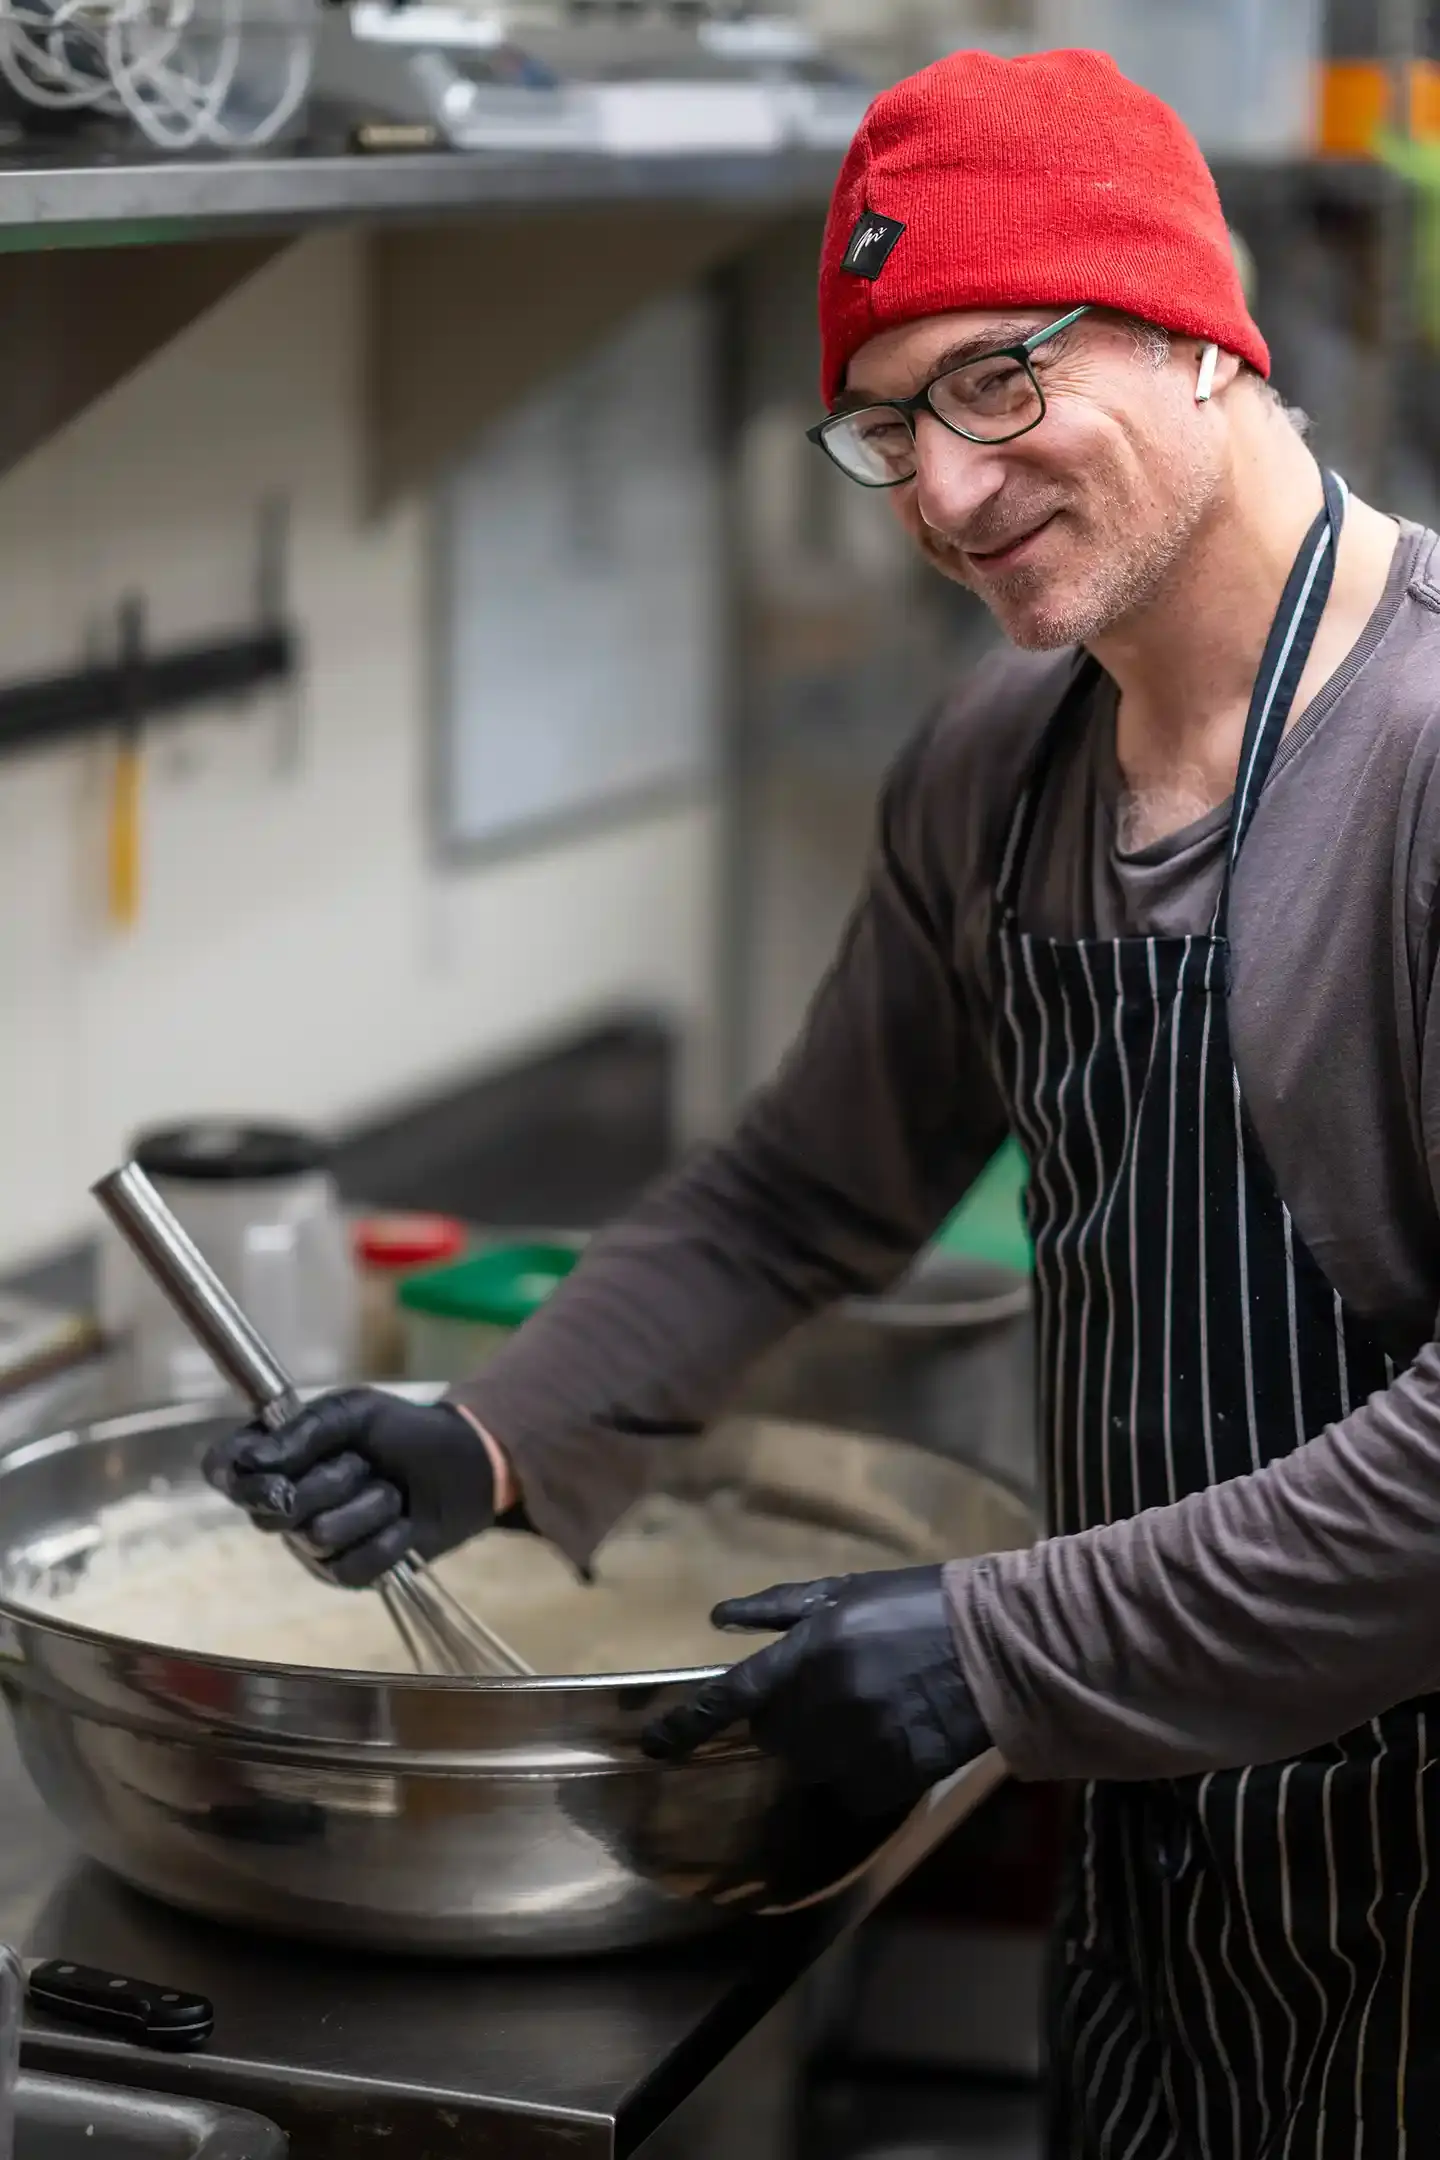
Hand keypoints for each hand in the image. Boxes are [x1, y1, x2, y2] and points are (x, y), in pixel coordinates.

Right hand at [202, 1389, 497, 1587]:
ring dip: (369, 1505)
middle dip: (330, 1480)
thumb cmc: (403, 1431)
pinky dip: (389, 1538)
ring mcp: (312, 1544)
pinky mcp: (346, 1574)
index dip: (235, 1475)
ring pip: (319, 1536)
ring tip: (391, 1490)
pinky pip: (352, 1566)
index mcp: (275, 1456)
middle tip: (362, 1462)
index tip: (267, 1470)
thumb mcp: (355, 1411)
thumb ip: (304, 1430)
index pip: (223, 1469)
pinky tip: (402, 1523)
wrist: (463, 1465)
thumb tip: (252, 1461)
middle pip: (273, 1509)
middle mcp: (283, 1505)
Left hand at [641, 1565, 989, 1817]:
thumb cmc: (918, 1605)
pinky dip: (858, 1774)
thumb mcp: (846, 1592)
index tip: (654, 1745)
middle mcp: (826, 1702)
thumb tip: (720, 1617)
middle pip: (773, 1736)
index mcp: (809, 1651)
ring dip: (822, 1747)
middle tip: (826, 1692)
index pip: (732, 1697)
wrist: (997, 1643)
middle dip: (787, 1719)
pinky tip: (886, 1740)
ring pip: (809, 1767)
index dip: (687, 1725)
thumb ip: (781, 1607)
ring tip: (864, 1712)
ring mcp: (860, 1745)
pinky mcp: (894, 1776)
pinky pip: (850, 1792)